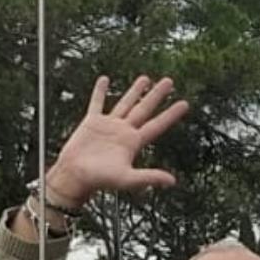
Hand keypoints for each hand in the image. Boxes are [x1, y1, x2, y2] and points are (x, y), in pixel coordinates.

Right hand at [44, 74, 188, 208]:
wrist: (75, 176)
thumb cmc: (100, 180)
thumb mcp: (127, 179)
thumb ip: (149, 177)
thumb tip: (172, 181)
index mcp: (133, 142)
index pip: (157, 124)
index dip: (171, 114)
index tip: (185, 103)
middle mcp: (123, 131)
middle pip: (144, 109)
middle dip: (157, 95)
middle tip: (169, 81)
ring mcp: (108, 125)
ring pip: (125, 103)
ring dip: (135, 91)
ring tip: (145, 78)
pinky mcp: (91, 122)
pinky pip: (97, 103)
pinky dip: (100, 91)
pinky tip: (105, 79)